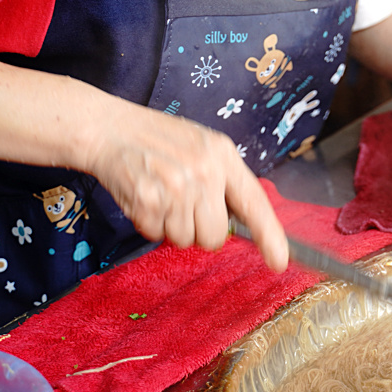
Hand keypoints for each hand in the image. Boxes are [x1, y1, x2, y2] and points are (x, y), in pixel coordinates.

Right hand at [82, 103, 288, 271]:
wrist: (112, 129)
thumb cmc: (161, 140)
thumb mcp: (205, 146)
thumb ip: (225, 180)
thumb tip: (244, 222)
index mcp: (223, 156)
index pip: (254, 203)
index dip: (270, 236)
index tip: (279, 262)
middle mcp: (203, 173)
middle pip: (215, 236)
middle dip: (201, 230)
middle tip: (185, 205)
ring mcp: (175, 188)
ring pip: (186, 239)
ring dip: (173, 226)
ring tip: (163, 194)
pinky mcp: (147, 201)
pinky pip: (157, 235)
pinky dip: (150, 222)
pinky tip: (146, 196)